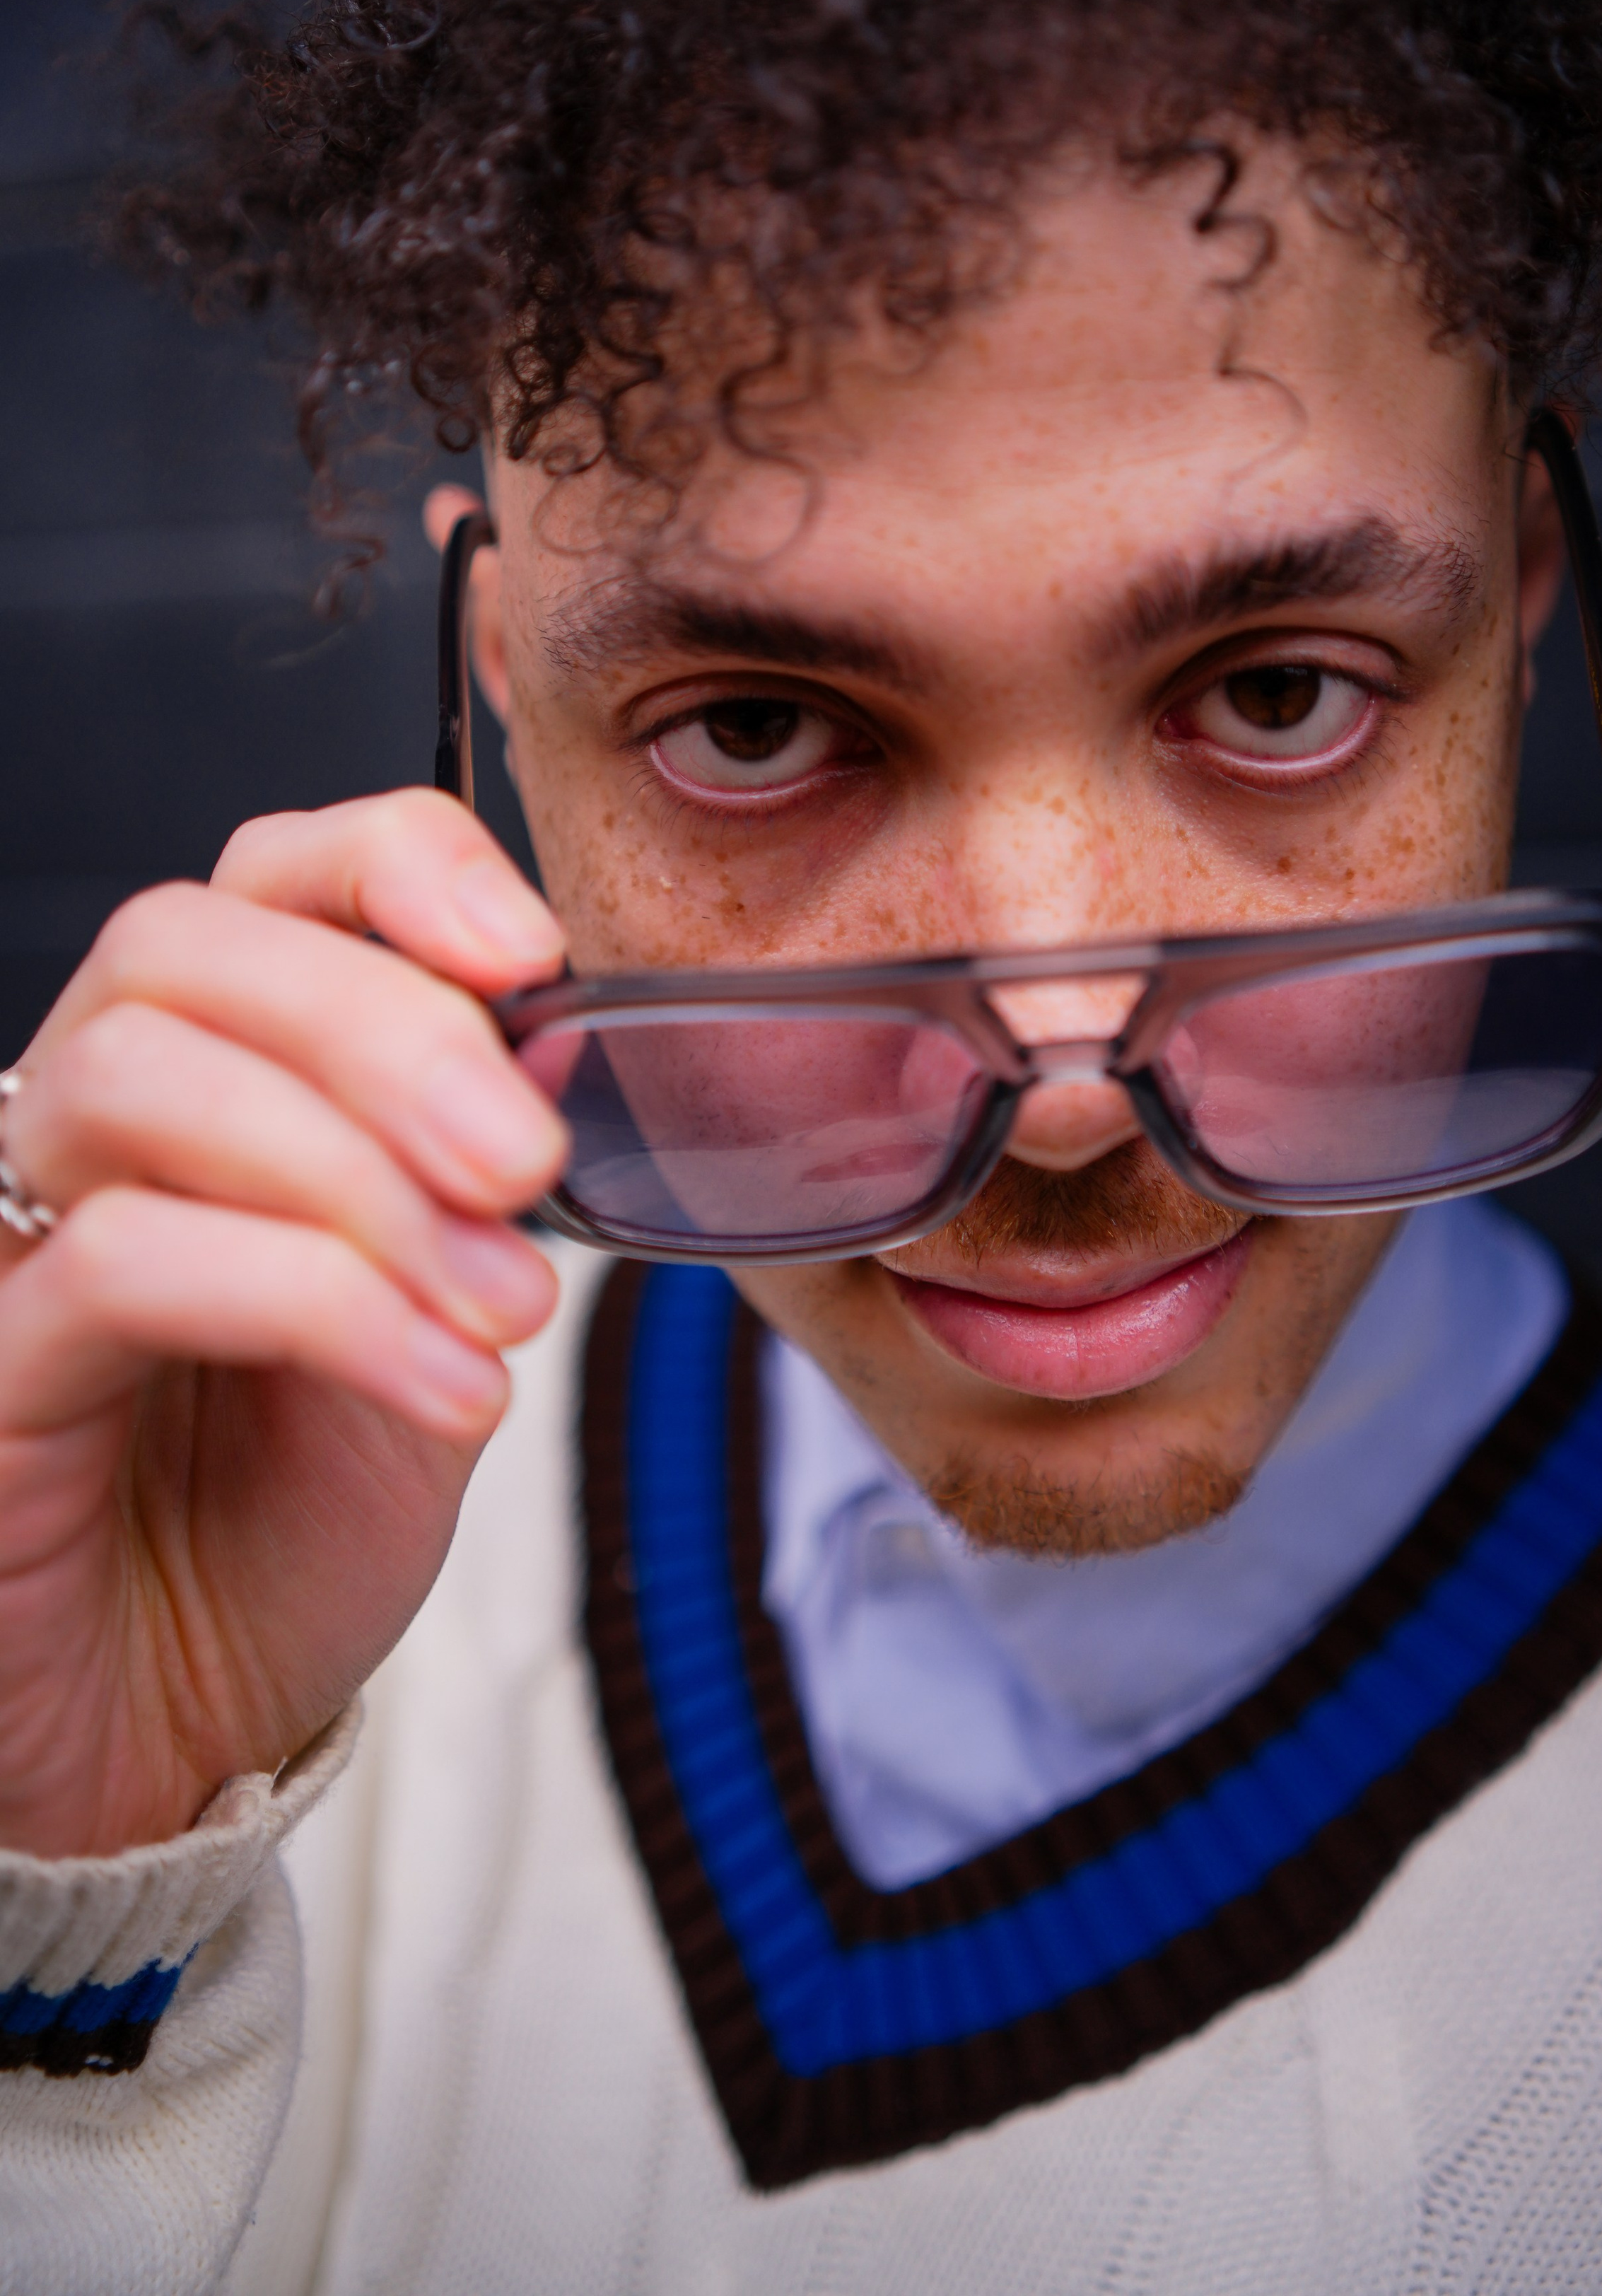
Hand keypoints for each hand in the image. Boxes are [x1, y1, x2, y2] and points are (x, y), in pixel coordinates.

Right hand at [0, 791, 569, 1858]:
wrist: (189, 1730)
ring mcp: (10, 1232)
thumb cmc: (296, 1515)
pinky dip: (318, 1303)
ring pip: (140, 1076)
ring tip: (500, 1307)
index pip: (268, 872)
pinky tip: (450, 1390)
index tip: (531, 955)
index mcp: (217, 1068)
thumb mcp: (436, 1317)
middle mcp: (85, 1118)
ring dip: (358, 1178)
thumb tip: (552, 1042)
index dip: (397, 867)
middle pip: (188, 941)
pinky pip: (123, 1260)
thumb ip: (476, 1178)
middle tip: (527, 1169)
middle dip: (390, 1029)